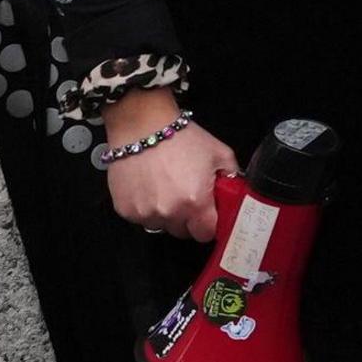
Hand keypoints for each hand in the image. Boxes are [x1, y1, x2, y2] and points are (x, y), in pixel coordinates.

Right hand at [102, 99, 237, 241]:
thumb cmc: (183, 138)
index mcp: (195, 203)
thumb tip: (236, 193)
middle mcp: (169, 214)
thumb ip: (232, 176)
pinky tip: (149, 186)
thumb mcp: (219, 153)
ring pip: (161, 226)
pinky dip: (146, 208)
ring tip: (166, 188)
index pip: (206, 233)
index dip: (210, 225)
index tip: (210, 215)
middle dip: (188, 219)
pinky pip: (141, 218)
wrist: (143, 127)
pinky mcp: (124, 210)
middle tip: (188, 196)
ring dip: (166, 214)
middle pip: (183, 232)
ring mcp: (144, 214)